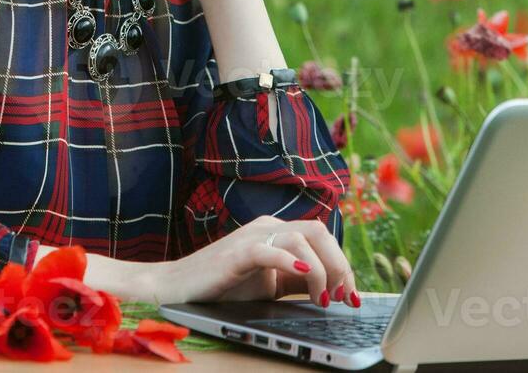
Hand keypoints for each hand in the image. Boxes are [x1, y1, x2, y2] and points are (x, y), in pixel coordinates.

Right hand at [145, 217, 358, 306]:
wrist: (177, 287)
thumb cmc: (222, 287)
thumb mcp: (269, 286)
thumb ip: (297, 283)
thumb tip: (334, 292)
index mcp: (277, 232)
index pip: (322, 239)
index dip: (342, 266)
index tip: (350, 297)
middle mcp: (267, 228)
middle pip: (318, 232)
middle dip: (339, 264)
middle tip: (343, 297)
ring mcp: (252, 238)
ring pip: (301, 238)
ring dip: (321, 270)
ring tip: (323, 299)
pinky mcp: (237, 253)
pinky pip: (270, 250)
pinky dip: (292, 262)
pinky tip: (304, 277)